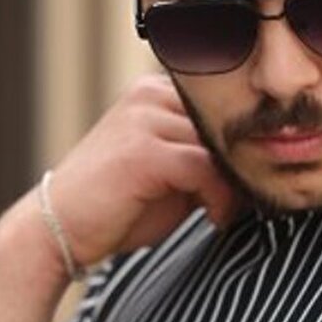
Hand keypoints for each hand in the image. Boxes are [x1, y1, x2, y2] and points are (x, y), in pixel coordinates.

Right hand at [46, 73, 244, 265]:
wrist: (59, 228)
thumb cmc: (118, 207)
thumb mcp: (172, 177)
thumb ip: (207, 162)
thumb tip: (262, 168)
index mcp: (155, 92)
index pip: (223, 108)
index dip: (244, 146)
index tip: (255, 184)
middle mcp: (149, 94)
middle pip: (227, 122)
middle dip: (246, 164)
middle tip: (254, 201)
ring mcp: (144, 118)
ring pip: (221, 145)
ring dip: (236, 184)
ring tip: (231, 213)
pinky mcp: (144, 151)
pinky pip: (206, 169)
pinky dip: (220, 198)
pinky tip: (214, 219)